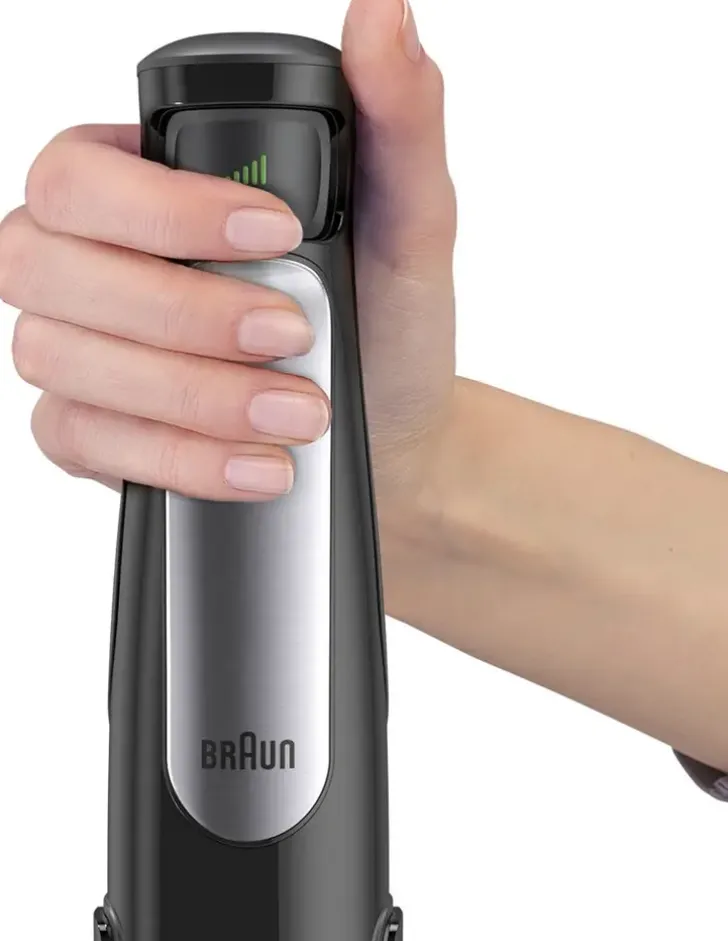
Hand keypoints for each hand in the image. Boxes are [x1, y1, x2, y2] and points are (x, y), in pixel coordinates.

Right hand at [0, 0, 455, 510]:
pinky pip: (83, 441)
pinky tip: (255, 466)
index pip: (80, 173)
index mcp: (141, 187)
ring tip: (298, 413)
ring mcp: (79, 349)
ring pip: (59, 357)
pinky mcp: (90, 431)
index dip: (161, 207)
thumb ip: (395, 121)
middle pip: (45, 264)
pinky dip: (176, 458)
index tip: (276, 232)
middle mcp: (89, 262)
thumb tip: (384, 15)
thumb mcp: (407, 223)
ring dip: (187, 393)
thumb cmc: (386, 323)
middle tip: (291, 334)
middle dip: (179, 310)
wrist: (392, 435)